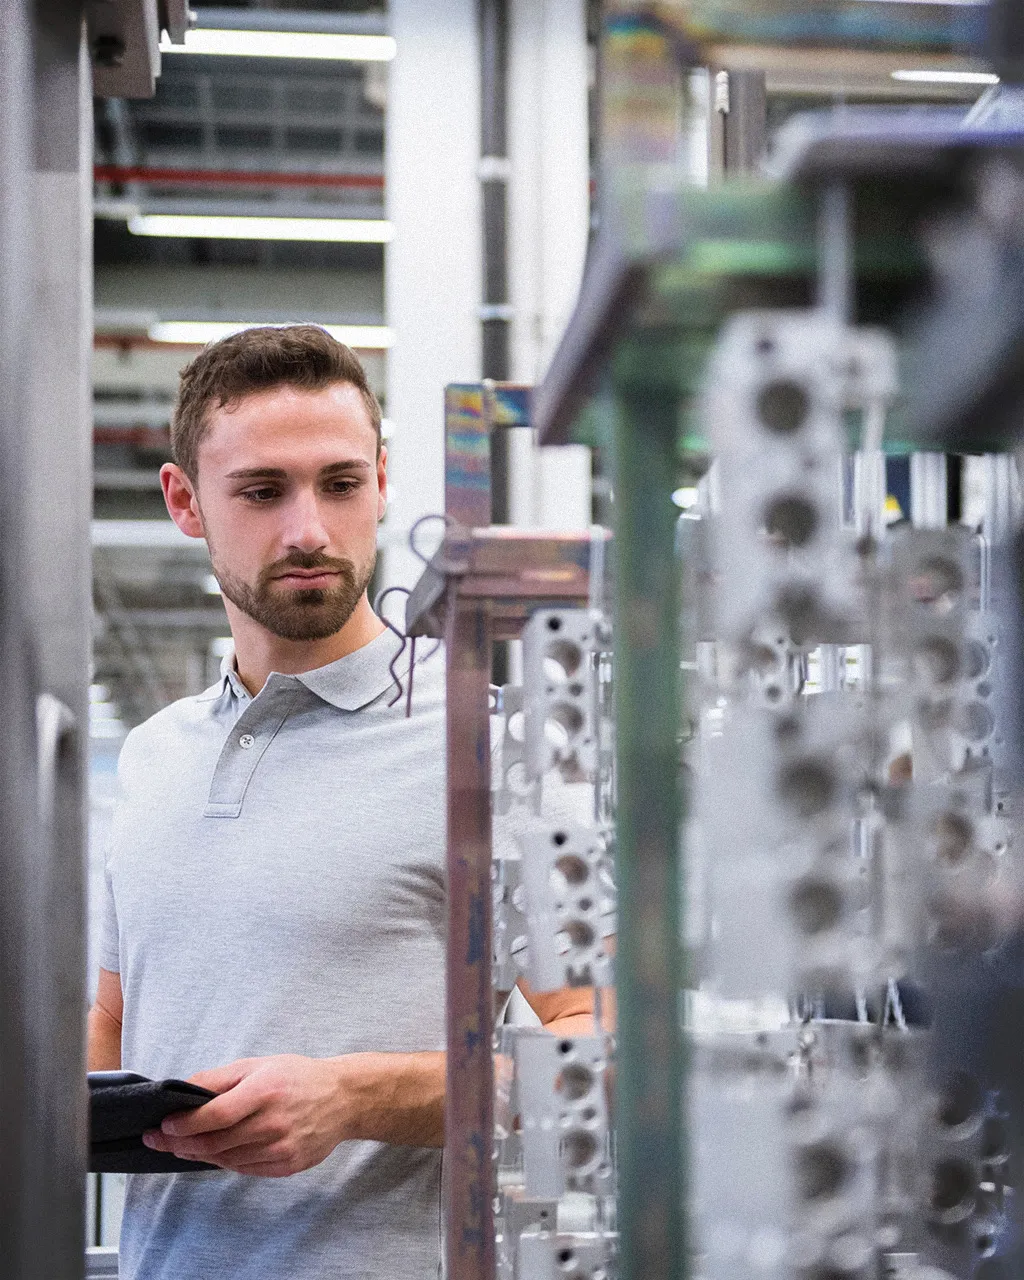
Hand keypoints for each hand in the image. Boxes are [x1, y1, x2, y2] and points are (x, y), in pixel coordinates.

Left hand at [142, 1055, 350, 1177]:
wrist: (343, 1098)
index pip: (215, 1115)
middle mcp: (273, 1122)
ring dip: (199, 1154)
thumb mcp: (258, 1065)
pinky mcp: (287, 1165)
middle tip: (158, 1141)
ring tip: (182, 1146)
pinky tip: (214, 1152)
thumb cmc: (297, 1077)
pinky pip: (245, 1169)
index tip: (163, 1126)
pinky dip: (224, 1161)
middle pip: (216, 1142)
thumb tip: (183, 1091)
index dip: (184, 1125)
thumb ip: (219, 1078)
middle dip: (180, 1144)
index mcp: (265, 1091)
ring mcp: (281, 1147)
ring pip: (227, 1159)